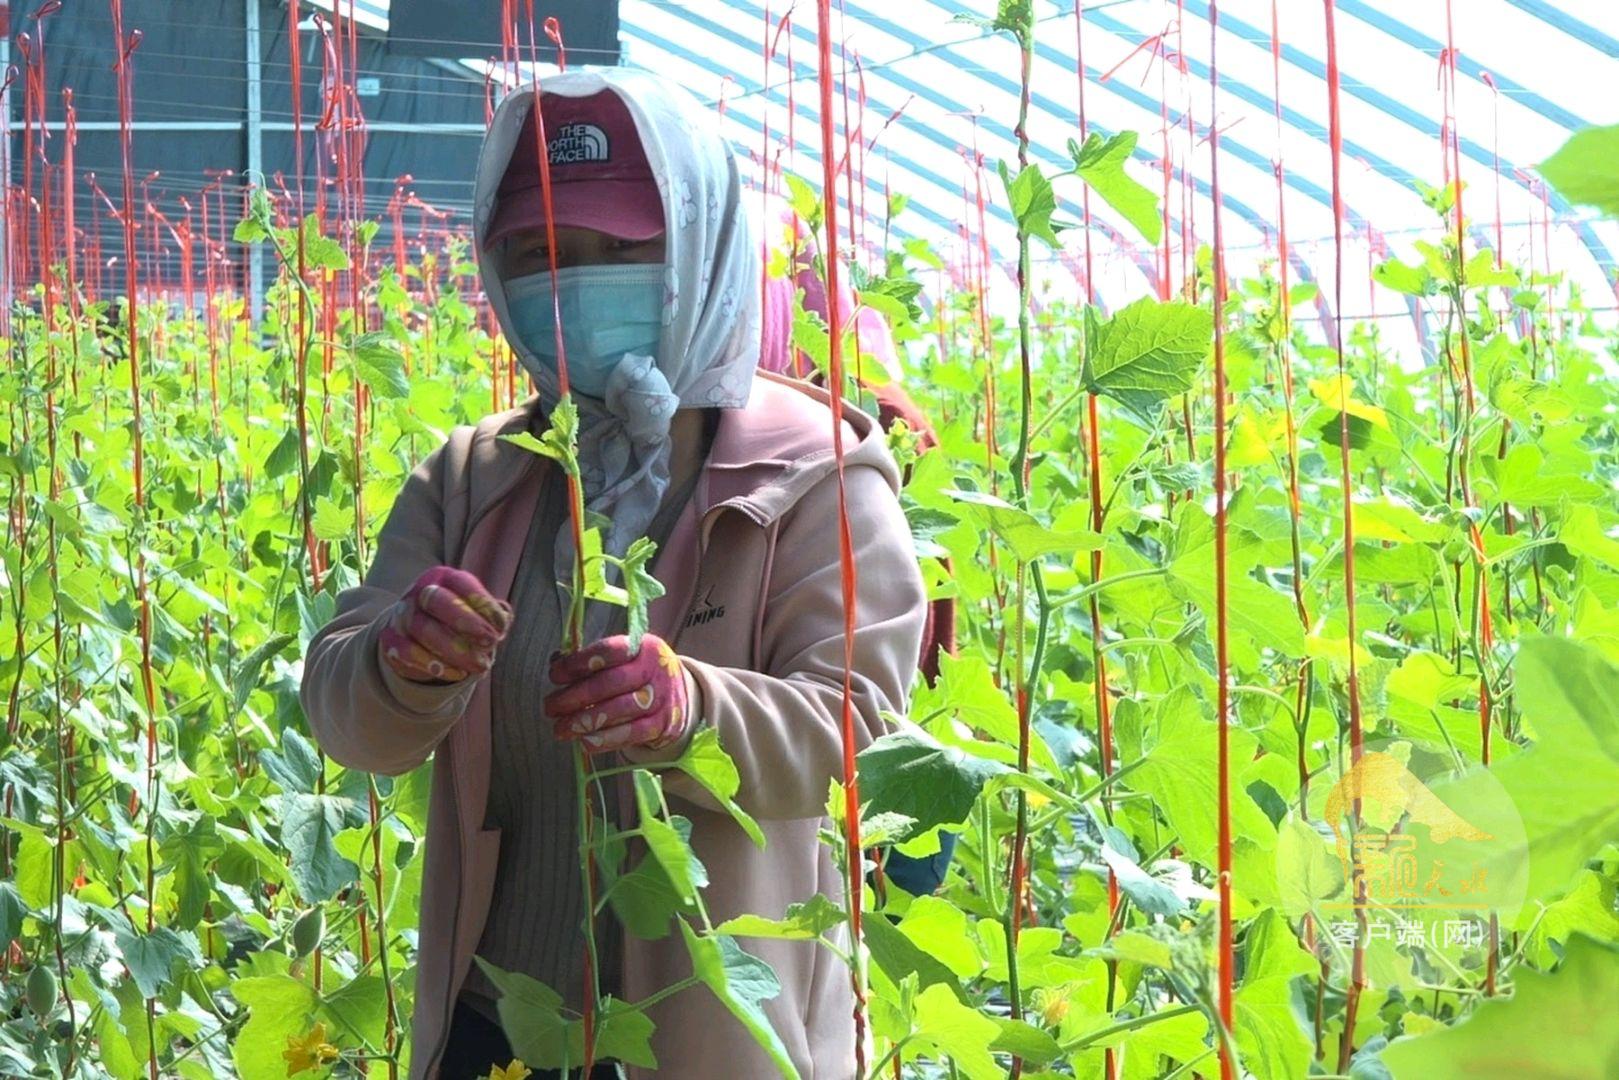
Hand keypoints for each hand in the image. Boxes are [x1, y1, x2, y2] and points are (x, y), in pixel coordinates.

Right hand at [378, 566, 512, 683]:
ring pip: (424, 629)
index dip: (482, 604)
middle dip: (466, 621)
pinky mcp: (391, 640)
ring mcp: (402, 616)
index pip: (462, 584)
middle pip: (437, 600)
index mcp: (444, 578)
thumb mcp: (478, 612)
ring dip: (455, 650)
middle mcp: (419, 592)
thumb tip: (503, 619)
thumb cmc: (459, 620)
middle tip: (491, 642)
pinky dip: (433, 665)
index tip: (500, 628)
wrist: (417, 635)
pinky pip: (408, 652)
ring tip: (481, 665)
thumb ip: (493, 614)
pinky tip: (458, 674)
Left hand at [545, 634, 690, 753]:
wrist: (678, 695)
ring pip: (618, 711)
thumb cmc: (638, 673)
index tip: (554, 676)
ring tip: (560, 729)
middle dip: (575, 697)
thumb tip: (556, 662)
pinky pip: (630, 734)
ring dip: (584, 722)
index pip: (608, 651)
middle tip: (550, 707)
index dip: (578, 663)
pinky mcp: (662, 725)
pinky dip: (605, 740)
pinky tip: (584, 742)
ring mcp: (661, 698)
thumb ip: (591, 660)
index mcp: (642, 646)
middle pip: (610, 683)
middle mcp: (654, 669)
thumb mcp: (623, 658)